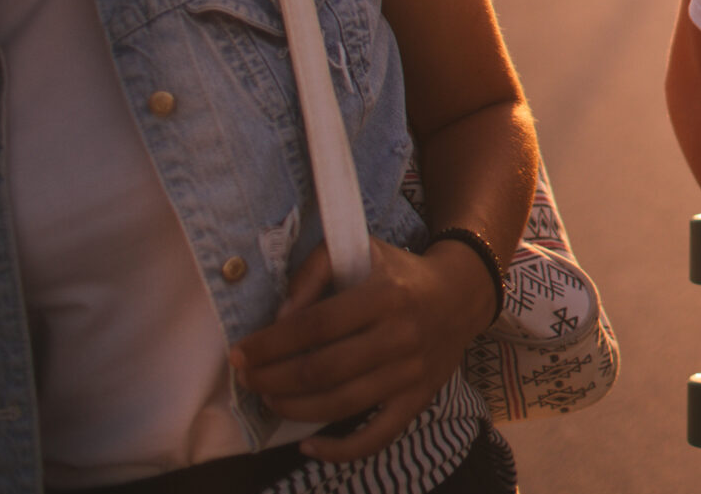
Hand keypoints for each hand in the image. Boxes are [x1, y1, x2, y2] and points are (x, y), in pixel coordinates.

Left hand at [231, 237, 495, 460]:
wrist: (461, 294)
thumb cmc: (399, 273)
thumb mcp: (361, 251)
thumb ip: (315, 273)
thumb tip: (280, 318)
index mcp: (385, 295)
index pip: (315, 325)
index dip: (270, 344)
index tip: (239, 352)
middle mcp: (400, 336)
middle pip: (322, 369)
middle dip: (272, 378)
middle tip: (247, 379)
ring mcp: (412, 372)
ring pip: (341, 404)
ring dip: (294, 408)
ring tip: (270, 398)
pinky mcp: (419, 399)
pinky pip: (378, 435)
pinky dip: (341, 449)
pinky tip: (309, 445)